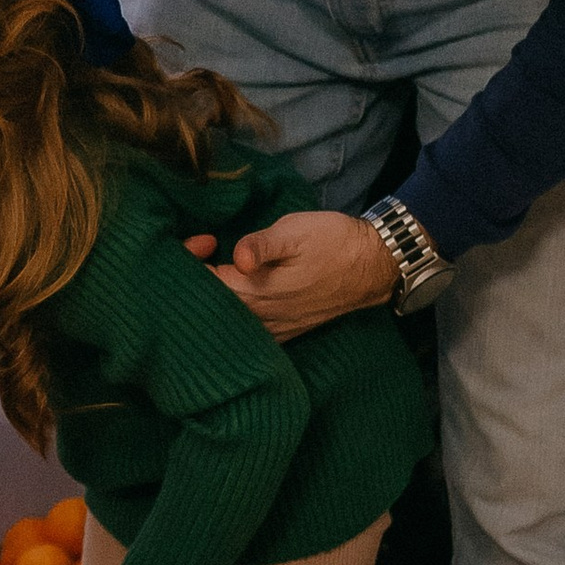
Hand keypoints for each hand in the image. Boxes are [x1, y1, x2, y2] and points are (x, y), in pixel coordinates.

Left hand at [183, 209, 397, 337]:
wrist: (373, 265)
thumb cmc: (332, 242)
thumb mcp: (294, 231)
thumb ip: (261, 245)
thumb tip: (237, 259)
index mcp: (255, 294)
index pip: (202, 286)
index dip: (191, 261)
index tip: (204, 240)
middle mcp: (259, 320)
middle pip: (209, 308)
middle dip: (197, 280)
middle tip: (205, 250)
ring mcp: (273, 330)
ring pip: (227, 322)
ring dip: (213, 300)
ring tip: (213, 271)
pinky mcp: (284, 332)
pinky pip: (247, 332)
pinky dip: (232, 316)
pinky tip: (234, 298)